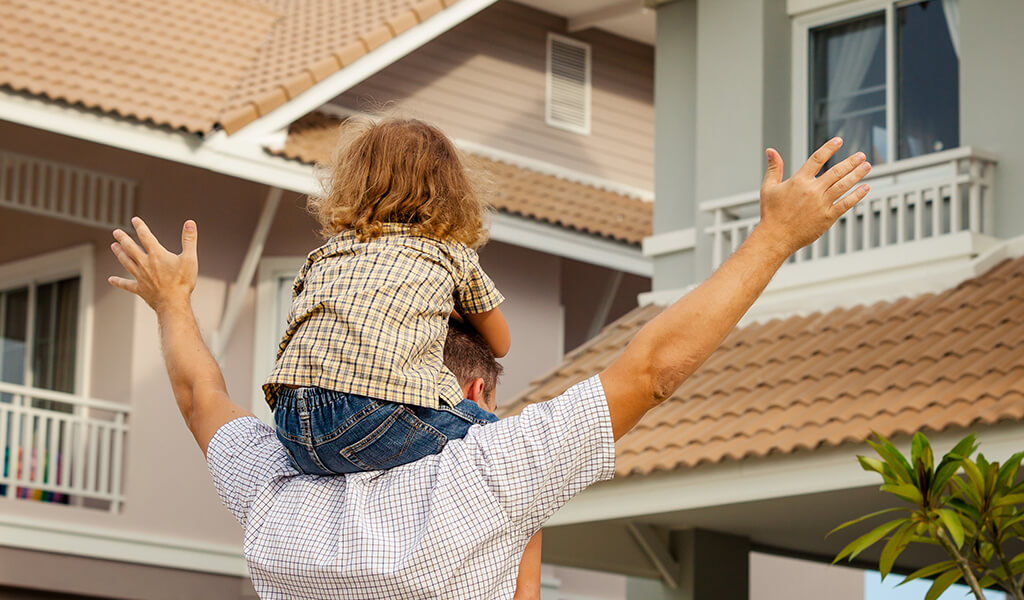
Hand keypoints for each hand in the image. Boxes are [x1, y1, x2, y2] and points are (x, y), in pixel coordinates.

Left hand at [108, 217, 197, 311]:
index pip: (146, 237)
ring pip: (126, 262)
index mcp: (157, 254)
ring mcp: (140, 276)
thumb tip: (190, 222)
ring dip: (119, 253)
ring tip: (113, 246)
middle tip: (116, 232)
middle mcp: (145, 263)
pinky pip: (126, 284)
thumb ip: (189, 239)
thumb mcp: (190, 258)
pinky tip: (111, 279)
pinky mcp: (140, 289)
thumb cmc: (183, 282)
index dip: (140, 227)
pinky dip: (119, 282)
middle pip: (131, 248)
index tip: (134, 220)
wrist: (173, 303)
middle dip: (123, 238)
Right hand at [757, 137, 871, 254]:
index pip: (817, 159)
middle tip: (861, 155)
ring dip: (857, 174)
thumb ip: (774, 168)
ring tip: (866, 166)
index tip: (838, 141)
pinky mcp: (827, 217)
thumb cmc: (771, 214)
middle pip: (836, 171)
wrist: (775, 237)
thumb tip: (771, 151)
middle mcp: (812, 191)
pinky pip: (846, 204)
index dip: (829, 148)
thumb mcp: (768, 188)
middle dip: (851, 162)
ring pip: (843, 185)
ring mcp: (821, 204)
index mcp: (798, 181)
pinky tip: (865, 188)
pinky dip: (857, 195)